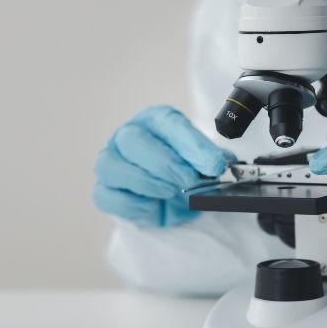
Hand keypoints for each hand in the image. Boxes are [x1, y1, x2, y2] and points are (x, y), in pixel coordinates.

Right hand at [93, 105, 229, 226]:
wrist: (169, 198)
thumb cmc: (183, 172)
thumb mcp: (202, 163)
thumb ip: (211, 161)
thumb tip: (223, 163)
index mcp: (156, 121)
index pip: (169, 124)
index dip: (192, 145)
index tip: (215, 165)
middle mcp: (129, 136)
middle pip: (133, 140)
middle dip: (165, 163)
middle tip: (189, 180)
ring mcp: (111, 162)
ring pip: (112, 165)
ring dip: (146, 181)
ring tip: (170, 192)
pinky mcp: (103, 190)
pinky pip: (107, 196)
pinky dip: (133, 204)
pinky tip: (153, 206)